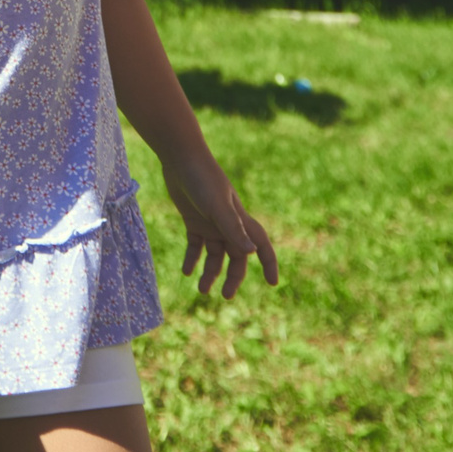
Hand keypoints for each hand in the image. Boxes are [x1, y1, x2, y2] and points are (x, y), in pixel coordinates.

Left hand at [161, 149, 279, 298]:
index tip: (272, 283)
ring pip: (215, 255)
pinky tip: (186, 271)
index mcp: (239, 220)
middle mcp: (227, 223)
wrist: (180, 156)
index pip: (260, 245)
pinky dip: (192, 259)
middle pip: (236, 256)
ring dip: (210, 272)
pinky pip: (196, 245)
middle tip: (225, 295)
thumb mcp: (217, 206)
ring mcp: (210, 222)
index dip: (268, 263)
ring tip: (201, 288)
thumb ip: (233, 228)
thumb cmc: (202, 178)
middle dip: (233, 276)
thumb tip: (252, 253)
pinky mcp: (193, 219)